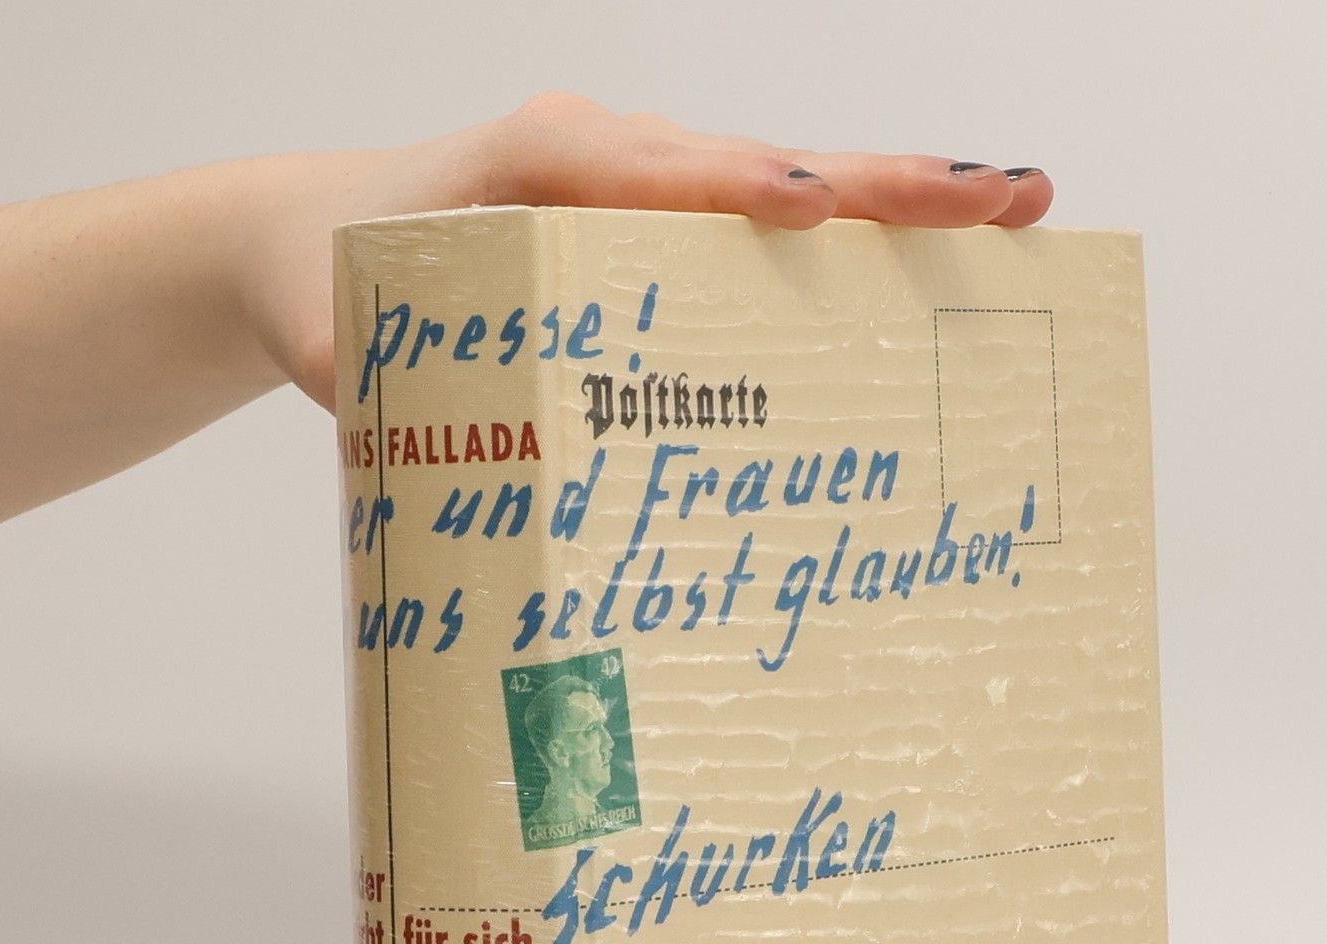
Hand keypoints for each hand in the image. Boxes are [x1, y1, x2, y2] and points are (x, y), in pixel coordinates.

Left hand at [236, 95, 1054, 408]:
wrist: (312, 238)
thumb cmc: (338, 279)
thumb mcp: (337, 332)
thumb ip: (362, 364)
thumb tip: (390, 401)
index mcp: (534, 164)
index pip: (647, 171)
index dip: (730, 188)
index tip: (808, 209)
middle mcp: (606, 158)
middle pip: (764, 163)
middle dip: (884, 185)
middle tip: (1004, 196)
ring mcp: (645, 187)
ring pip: (790, 186)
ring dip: (900, 204)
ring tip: (1013, 211)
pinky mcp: (662, 225)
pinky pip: (769, 231)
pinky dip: (854, 241)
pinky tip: (932, 268)